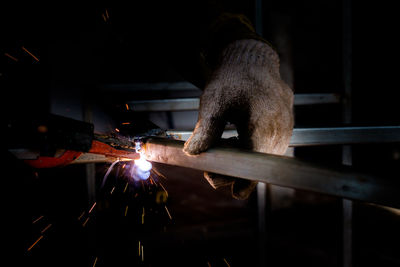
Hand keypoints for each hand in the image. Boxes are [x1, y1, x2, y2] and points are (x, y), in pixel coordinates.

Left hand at [183, 39, 293, 198]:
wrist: (252, 62)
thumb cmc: (233, 79)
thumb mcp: (214, 102)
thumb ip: (206, 130)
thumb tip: (192, 153)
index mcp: (263, 124)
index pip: (254, 164)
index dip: (240, 179)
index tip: (225, 186)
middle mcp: (279, 130)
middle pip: (258, 166)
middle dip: (234, 171)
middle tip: (210, 169)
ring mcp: (285, 130)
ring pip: (264, 159)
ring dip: (242, 161)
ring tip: (222, 149)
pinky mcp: (285, 129)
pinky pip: (269, 149)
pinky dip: (251, 151)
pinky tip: (235, 142)